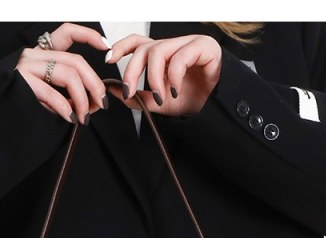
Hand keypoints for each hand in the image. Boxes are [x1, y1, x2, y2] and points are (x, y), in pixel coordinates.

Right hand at [15, 23, 110, 124]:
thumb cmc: (19, 104)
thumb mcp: (47, 94)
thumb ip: (68, 94)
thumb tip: (94, 103)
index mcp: (41, 54)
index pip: (67, 33)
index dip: (88, 35)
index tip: (105, 46)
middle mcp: (35, 56)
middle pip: (76, 61)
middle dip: (94, 83)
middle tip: (102, 102)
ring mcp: (28, 66)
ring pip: (69, 75)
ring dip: (82, 98)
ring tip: (84, 116)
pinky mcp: (22, 81)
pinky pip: (52, 92)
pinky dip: (65, 107)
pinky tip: (70, 118)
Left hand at [105, 34, 222, 116]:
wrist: (216, 109)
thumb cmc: (192, 101)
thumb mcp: (159, 103)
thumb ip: (137, 97)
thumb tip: (114, 90)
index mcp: (163, 54)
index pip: (138, 42)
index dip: (122, 47)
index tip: (109, 59)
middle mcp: (174, 45)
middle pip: (145, 48)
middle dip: (132, 71)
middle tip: (130, 92)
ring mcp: (188, 43)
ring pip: (160, 51)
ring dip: (154, 78)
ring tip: (160, 97)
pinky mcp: (204, 46)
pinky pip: (181, 57)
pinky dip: (174, 76)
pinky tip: (176, 90)